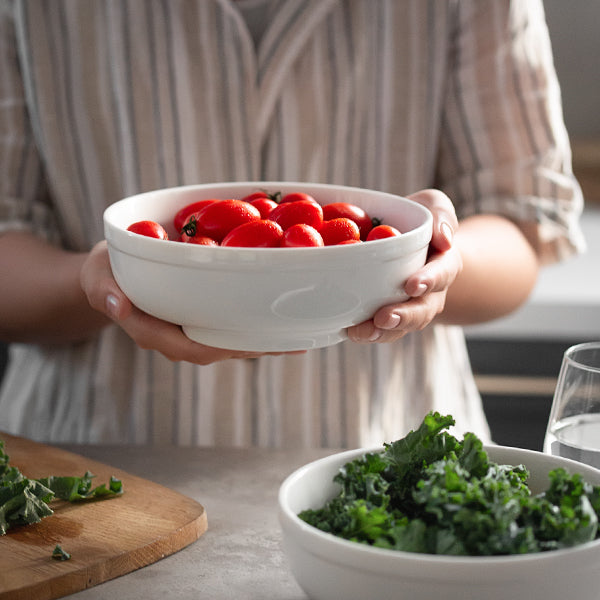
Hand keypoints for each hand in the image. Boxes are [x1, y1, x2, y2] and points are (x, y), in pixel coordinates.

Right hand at [80, 241, 298, 363]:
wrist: (112, 274)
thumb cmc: (105, 274)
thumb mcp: (97, 277)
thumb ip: (104, 291)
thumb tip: (118, 305)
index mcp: (155, 332)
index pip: (191, 347)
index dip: (225, 347)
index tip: (256, 345)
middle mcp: (179, 337)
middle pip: (223, 349)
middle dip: (259, 348)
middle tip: (296, 342)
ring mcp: (193, 330)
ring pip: (233, 341)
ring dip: (266, 340)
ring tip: (303, 335)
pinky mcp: (203, 318)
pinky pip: (233, 326)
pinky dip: (259, 325)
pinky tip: (285, 320)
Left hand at [347, 189, 461, 343]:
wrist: (406, 243)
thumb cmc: (418, 222)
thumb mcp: (433, 207)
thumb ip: (441, 215)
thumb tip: (444, 238)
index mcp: (444, 263)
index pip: (443, 273)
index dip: (429, 280)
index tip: (412, 285)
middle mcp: (431, 292)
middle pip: (423, 310)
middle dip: (405, 316)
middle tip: (384, 318)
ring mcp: (410, 307)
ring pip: (403, 326)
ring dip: (384, 332)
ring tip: (361, 333)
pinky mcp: (389, 316)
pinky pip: (383, 330)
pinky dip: (367, 333)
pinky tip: (348, 331)